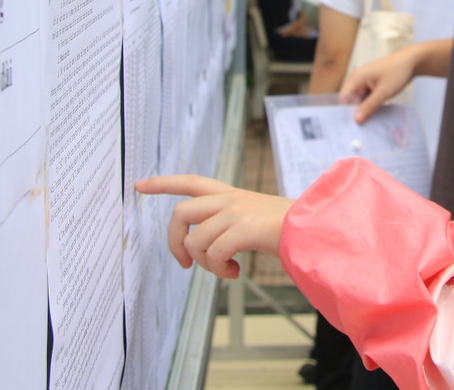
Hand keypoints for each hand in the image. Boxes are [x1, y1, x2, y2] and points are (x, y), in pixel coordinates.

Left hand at [135, 175, 292, 278]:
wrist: (314, 229)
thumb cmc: (286, 229)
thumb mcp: (253, 219)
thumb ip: (227, 225)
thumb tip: (201, 250)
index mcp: (230, 194)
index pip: (189, 181)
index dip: (162, 183)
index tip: (139, 184)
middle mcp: (230, 199)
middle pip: (180, 213)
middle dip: (174, 242)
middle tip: (185, 264)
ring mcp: (237, 212)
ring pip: (196, 240)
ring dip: (206, 264)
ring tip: (225, 270)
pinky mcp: (245, 228)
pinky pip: (214, 253)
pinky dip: (220, 269)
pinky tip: (235, 272)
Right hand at [340, 47, 415, 122]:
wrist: (411, 62)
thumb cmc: (397, 72)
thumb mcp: (384, 92)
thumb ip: (369, 106)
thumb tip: (357, 119)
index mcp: (356, 78)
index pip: (343, 98)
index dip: (344, 112)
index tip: (349, 126)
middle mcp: (357, 79)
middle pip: (350, 101)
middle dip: (354, 113)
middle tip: (360, 129)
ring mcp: (364, 82)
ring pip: (358, 101)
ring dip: (363, 110)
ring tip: (368, 124)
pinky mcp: (371, 86)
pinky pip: (366, 99)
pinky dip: (369, 106)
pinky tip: (374, 115)